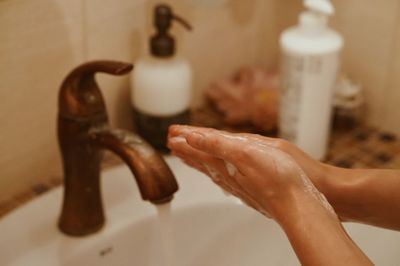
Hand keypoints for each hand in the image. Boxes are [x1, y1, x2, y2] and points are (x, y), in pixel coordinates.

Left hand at [167, 125, 334, 220]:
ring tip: (187, 155)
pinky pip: (224, 177)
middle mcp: (228, 176)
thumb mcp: (246, 153)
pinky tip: (218, 174)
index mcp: (225, 164)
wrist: (300, 205)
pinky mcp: (251, 190)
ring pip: (212, 169)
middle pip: (201, 160)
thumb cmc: (279, 179)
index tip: (171, 133)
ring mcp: (239, 185)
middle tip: (172, 143)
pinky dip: (215, 170)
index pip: (199, 148)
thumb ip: (217, 145)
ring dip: (198, 160)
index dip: (185, 139)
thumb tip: (191, 138)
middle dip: (187, 150)